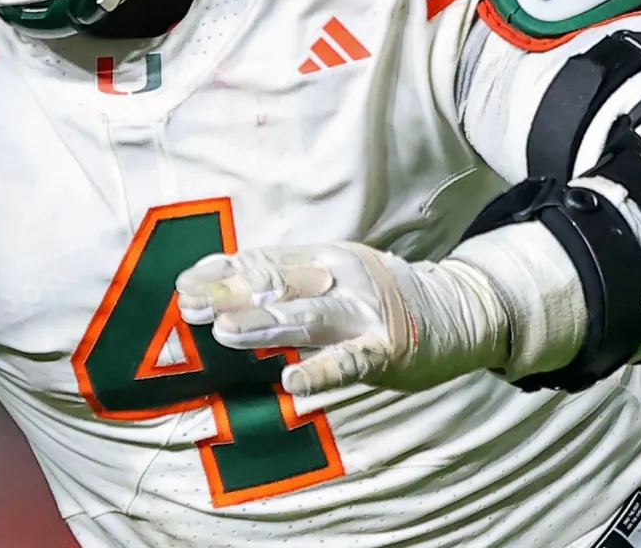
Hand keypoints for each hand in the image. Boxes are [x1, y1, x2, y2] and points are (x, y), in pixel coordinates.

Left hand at [175, 241, 510, 396]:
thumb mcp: (330, 277)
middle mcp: (339, 278)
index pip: (264, 262)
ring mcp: (363, 314)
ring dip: (265, 323)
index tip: (183, 283)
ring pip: (307, 318)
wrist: (458, 310)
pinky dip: (321, 373)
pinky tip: (292, 383)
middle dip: (232, 295)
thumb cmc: (377, 296)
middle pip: (279, 285)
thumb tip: (215, 279)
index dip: (223, 273)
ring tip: (226, 330)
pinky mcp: (386, 350)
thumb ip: (279, 278)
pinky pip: (349, 363)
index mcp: (321, 258)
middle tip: (189, 305)